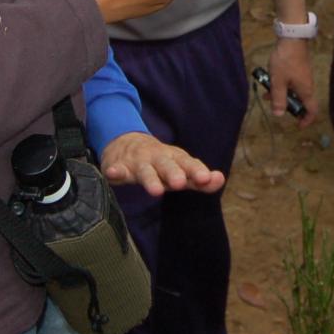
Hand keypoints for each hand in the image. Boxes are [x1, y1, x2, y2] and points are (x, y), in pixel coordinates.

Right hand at [100, 131, 226, 195]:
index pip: (187, 164)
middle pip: (166, 165)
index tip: (205, 178)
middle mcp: (157, 158)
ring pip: (144, 170)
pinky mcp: (120, 166)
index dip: (196, 171)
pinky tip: (113, 173)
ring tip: (156, 191)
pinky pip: (117, 169)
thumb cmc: (160, 162)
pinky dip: (115, 171)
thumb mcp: (180, 169)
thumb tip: (220, 180)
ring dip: (150, 179)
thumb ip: (200, 179)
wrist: (126, 143)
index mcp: (174, 159)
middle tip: (180, 183)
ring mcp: (138, 162)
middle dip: (173, 173)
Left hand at [266, 35, 314, 122]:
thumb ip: (278, 99)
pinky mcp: (299, 69)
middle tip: (273, 103)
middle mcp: (307, 85)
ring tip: (267, 91)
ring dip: (282, 94)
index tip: (298, 125)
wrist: (292, 38)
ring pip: (294, 91)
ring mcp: (304, 77)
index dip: (306, 120)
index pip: (312, 110)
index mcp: (306, 91)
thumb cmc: (285, 61)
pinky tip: (270, 79)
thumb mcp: (278, 82)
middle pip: (300, 101)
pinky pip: (292, 82)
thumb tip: (279, 115)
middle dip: (287, 105)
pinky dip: (283, 85)